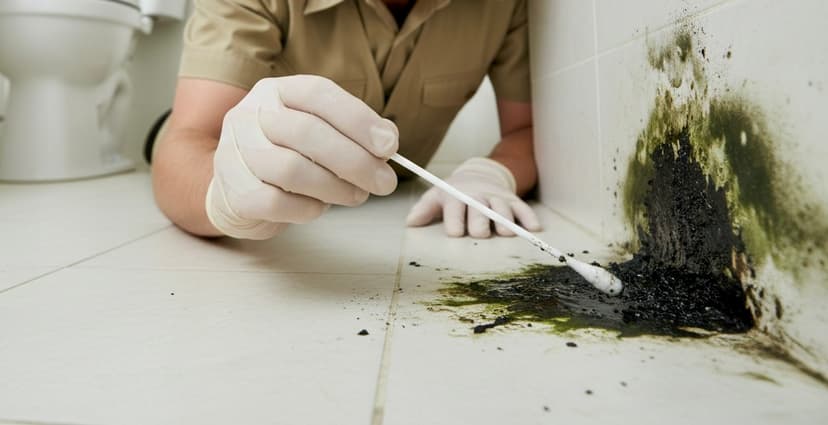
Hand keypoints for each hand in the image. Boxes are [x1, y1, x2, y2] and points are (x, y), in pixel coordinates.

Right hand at [206, 75, 398, 238]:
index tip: (389, 146)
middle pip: (307, 132)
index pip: (318, 94)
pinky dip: (307, 209)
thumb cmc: (289, 155)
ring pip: (292, 169)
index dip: (358, 119)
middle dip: (355, 160)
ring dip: (335, 187)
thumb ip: (355, 132)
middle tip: (384, 182)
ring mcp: (236, 152)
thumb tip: (387, 141)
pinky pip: (276, 202)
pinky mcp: (234, 191)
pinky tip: (319, 208)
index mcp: (276, 91)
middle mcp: (250, 114)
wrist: (237, 186)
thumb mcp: (321, 131)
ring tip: (356, 196)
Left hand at [406, 157, 541, 237]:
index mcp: (457, 196)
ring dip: (505, 220)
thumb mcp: (437, 196)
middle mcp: (478, 196)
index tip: (455, 233)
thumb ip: (424, 209)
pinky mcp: (513, 200)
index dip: (455, 220)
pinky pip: (523, 208)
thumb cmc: (455, 192)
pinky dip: (529, 217)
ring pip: (503, 208)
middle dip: (480, 221)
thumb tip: (410, 223)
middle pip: (480, 209)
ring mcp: (497, 197)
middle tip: (480, 233)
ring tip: (506, 233)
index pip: (455, 208)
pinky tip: (534, 228)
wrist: (480, 174)